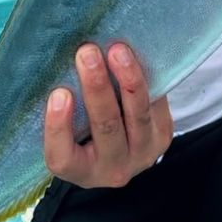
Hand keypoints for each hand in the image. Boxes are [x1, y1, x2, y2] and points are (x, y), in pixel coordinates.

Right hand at [44, 42, 173, 188]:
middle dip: (97, 87)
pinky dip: (145, 78)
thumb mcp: (68, 130)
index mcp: (79, 170)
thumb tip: (61, 60)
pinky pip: (156, 104)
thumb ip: (64, 107)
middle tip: (87, 53)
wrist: (124, 145)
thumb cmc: (83, 131)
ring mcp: (142, 154)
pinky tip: (135, 55)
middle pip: (106, 127)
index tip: (59, 93)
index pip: (63, 157)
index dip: (59, 126)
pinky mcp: (163, 136)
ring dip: (128, 79)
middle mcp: (112, 169)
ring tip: (117, 50)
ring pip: (138, 115)